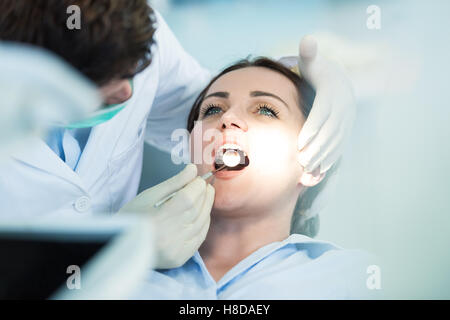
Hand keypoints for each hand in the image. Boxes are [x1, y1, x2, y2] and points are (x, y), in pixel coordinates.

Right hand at [119, 164, 214, 268]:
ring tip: (205, 195)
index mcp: (157, 219)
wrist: (122, 245)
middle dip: (204, 194)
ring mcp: (175, 249)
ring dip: (206, 207)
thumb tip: (193, 169)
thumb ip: (173, 183)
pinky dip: (204, 223)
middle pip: (196, 210)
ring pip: (201, 223)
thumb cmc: (133, 217)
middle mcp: (168, 236)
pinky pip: (199, 238)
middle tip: (204, 185)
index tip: (199, 178)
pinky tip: (203, 213)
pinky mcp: (179, 258)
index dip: (197, 186)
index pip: (187, 199)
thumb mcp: (149, 195)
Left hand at [280, 35, 355, 173]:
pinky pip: (340, 146)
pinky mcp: (346, 130)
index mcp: (334, 93)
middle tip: (301, 161)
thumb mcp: (313, 61)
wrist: (340, 79)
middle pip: (330, 131)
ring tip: (307, 168)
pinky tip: (319, 170)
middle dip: (316, 147)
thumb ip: (309, 53)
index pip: (323, 113)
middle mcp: (344, 108)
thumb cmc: (319, 72)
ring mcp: (347, 120)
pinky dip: (331, 158)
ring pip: (336, 142)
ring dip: (322, 156)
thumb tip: (307, 40)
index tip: (299, 143)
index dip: (312, 129)